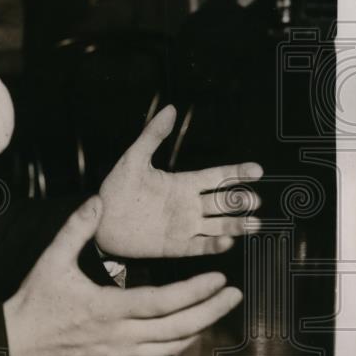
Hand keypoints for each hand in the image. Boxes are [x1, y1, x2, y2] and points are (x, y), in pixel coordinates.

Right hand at [4, 196, 242, 355]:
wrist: (16, 343)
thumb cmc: (34, 301)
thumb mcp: (52, 259)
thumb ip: (77, 228)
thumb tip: (97, 201)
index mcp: (108, 309)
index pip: (164, 302)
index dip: (196, 292)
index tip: (218, 278)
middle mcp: (120, 337)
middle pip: (179, 329)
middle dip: (211, 311)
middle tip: (234, 295)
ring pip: (171, 348)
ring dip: (198, 329)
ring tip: (216, 311)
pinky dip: (175, 344)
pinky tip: (184, 332)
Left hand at [97, 105, 262, 257]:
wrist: (99, 220)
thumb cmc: (116, 189)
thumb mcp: (134, 158)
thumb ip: (152, 135)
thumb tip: (169, 110)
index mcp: (182, 183)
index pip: (217, 176)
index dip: (237, 172)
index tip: (256, 170)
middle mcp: (188, 205)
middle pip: (223, 202)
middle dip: (241, 201)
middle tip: (253, 200)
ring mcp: (184, 226)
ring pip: (219, 225)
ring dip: (237, 224)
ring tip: (253, 223)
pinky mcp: (176, 246)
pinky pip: (201, 246)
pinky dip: (215, 245)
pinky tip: (226, 241)